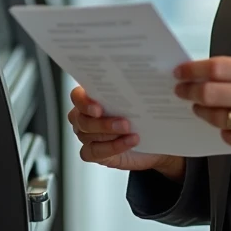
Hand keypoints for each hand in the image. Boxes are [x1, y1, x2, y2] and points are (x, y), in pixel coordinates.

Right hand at [67, 86, 185, 180]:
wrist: (153, 141)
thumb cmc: (145, 116)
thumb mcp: (144, 99)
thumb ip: (141, 87)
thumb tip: (153, 78)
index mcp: (91, 97)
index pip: (77, 96)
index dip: (84, 102)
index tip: (98, 108)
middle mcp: (85, 115)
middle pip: (81, 119)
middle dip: (102, 123)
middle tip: (125, 124)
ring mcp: (87, 135)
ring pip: (87, 135)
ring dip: (111, 135)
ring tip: (132, 133)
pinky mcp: (93, 153)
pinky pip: (94, 152)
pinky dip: (112, 148)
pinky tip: (128, 144)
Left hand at [174, 57, 230, 173]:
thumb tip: (203, 72)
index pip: (218, 67)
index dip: (193, 70)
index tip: (180, 72)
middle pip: (212, 93)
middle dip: (189, 91)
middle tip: (181, 90)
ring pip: (217, 117)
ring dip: (202, 112)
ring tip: (201, 108)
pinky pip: (229, 137)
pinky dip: (224, 130)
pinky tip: (228, 124)